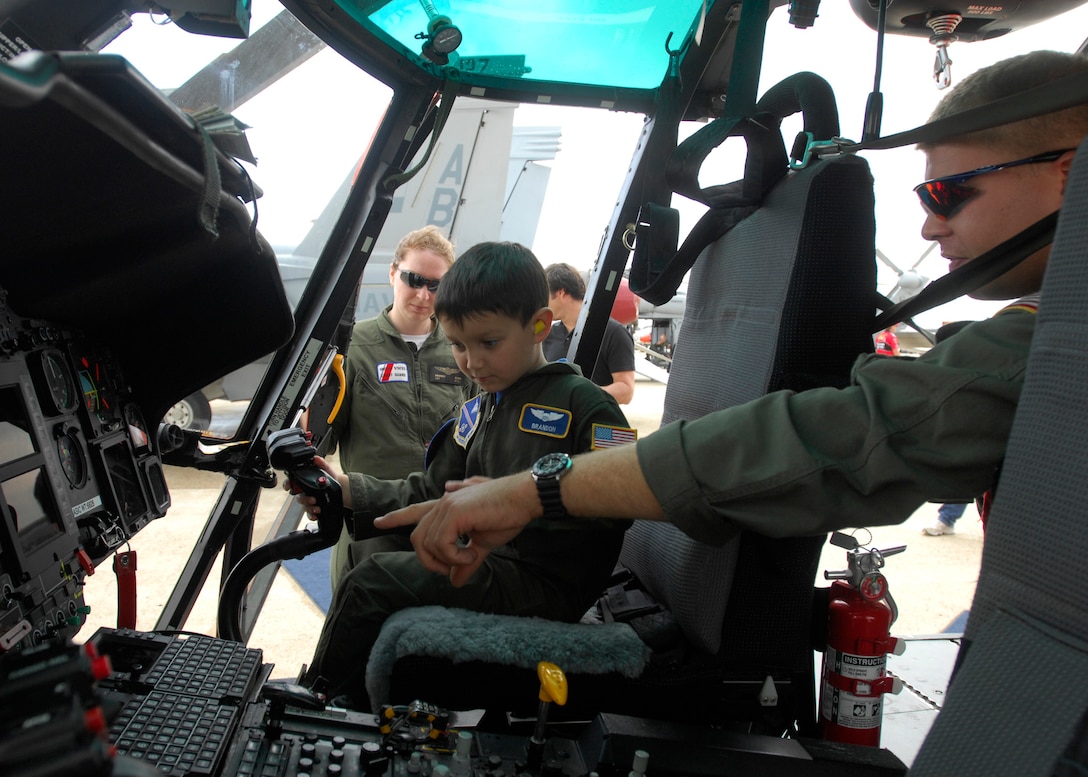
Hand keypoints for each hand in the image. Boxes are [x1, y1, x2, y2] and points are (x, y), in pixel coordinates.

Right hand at [283, 455, 349, 515]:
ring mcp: (310, 500)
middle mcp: (306, 491)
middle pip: (298, 497)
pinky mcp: (315, 508)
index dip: (288, 484)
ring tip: (317, 507)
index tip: (288, 487)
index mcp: (305, 482)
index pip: (293, 483)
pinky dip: (312, 515)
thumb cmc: (331, 478)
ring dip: (309, 507)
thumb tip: (316, 458)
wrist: (342, 488)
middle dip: (304, 499)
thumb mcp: (327, 469)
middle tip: (313, 499)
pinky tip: (317, 514)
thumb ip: (321, 463)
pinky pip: (309, 514)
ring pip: (304, 506)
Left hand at [375, 473, 536, 585]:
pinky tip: (471, 553)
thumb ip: (466, 561)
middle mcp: (444, 502)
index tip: (378, 523)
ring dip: (448, 559)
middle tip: (450, 569)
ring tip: (471, 557)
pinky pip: (441, 544)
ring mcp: (447, 506)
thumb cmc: (508, 515)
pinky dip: (454, 556)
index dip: (397, 518)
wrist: (525, 499)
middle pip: (418, 537)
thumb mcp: (484, 544)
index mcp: (449, 506)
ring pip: (428, 544)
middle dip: (429, 560)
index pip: (416, 511)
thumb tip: (455, 581)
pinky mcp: (454, 512)